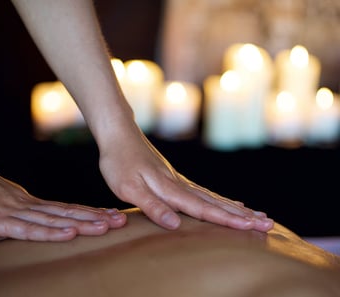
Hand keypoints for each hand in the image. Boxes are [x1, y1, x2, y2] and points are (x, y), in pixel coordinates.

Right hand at [0, 157, 126, 241]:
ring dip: (82, 223)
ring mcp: (14, 212)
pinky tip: (68, 233)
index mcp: (31, 202)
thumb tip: (44, 217)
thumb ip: (25, 211)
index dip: (91, 213)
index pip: (67, 208)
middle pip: (67, 212)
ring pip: (54, 220)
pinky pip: (28, 229)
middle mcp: (28, 205)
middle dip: (96, 218)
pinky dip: (50, 232)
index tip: (113, 216)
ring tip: (106, 227)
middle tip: (121, 220)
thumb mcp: (6, 201)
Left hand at [99, 129, 273, 232]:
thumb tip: (175, 224)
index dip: (226, 220)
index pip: (203, 209)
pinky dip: (220, 199)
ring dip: (236, 208)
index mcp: (171, 189)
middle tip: (268, 224)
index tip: (251, 228)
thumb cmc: (119, 161)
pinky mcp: (175, 177)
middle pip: (216, 202)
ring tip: (257, 215)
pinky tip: (229, 201)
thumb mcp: (128, 188)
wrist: (119, 133)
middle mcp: (180, 184)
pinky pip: (204, 191)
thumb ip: (152, 206)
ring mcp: (179, 179)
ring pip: (213, 196)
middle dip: (241, 215)